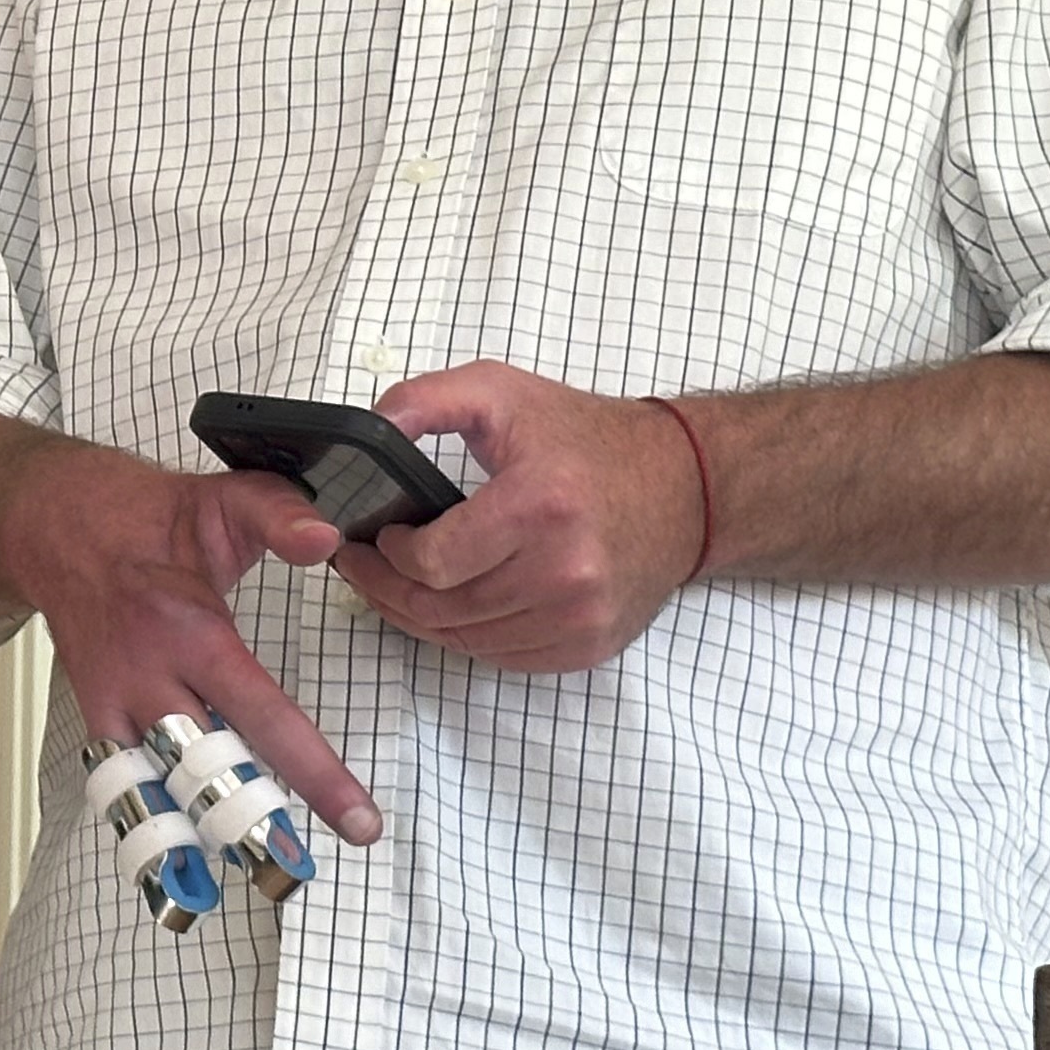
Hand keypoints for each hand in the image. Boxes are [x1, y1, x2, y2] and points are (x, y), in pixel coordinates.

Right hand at [0, 434, 382, 841]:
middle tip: (298, 871)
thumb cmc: (150, 517)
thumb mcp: (225, 498)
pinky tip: (188, 865)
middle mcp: (149, 678)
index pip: (264, 716)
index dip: (315, 775)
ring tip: (254, 876)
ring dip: (206, 835)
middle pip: (209, 774)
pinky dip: (156, 825)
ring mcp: (115, 705)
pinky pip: (126, 788)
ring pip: (162, 792)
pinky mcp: (96, 718)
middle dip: (254, 825)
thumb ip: (282, 515)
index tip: (360, 822)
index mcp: (191, 630)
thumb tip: (330, 536)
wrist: (52, 524)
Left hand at [341, 361, 700, 669]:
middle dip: (386, 591)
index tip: (377, 535)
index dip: (389, 556)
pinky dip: (466, 637)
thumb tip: (372, 426)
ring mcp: (582, 617)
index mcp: (540, 506)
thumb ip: (427, 400)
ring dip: (419, 618)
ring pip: (467, 641)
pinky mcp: (591, 644)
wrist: (687, 487)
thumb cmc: (588, 440)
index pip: (434, 562)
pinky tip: (448, 609)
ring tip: (396, 588)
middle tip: (361, 569)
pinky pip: (504, 657)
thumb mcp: (502, 392)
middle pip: (443, 609)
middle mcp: (566, 571)